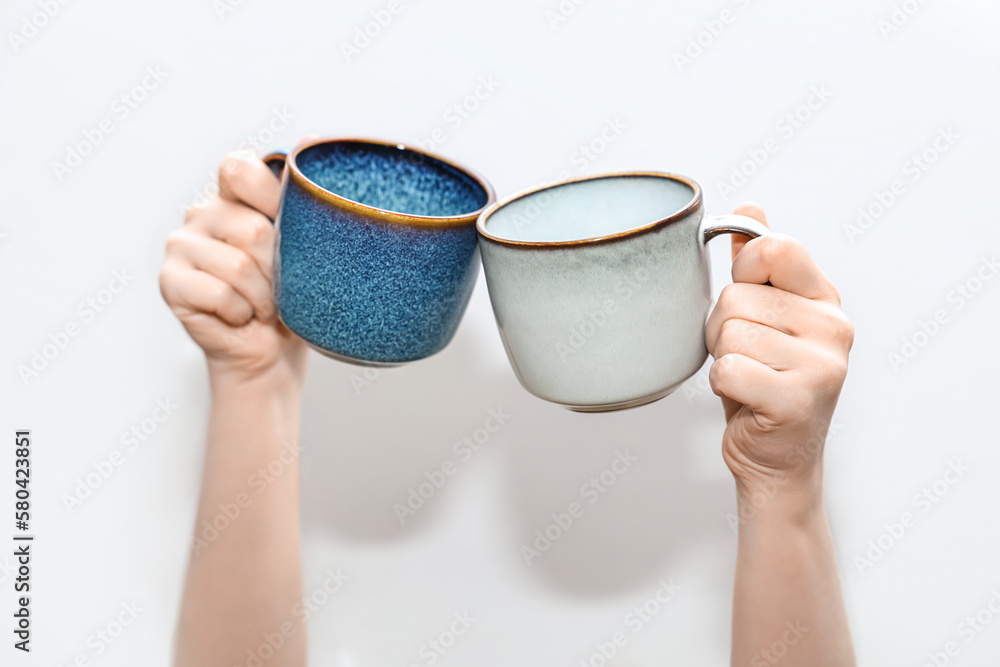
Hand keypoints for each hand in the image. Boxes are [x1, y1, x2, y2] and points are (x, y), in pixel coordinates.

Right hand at [160, 150, 306, 386]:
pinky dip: (241, 313)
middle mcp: (204, 212)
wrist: (269, 349)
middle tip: (281, 288)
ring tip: (263, 306)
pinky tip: (240, 317)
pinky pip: (220, 293)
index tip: (284, 224)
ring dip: (264, 298)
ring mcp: (182, 244)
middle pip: (253, 229)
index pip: (239, 167)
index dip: (266, 193)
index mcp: (234, 195)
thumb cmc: (293, 296)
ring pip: (238, 265)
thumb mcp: (308, 249)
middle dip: (279, 270)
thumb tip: (313, 147)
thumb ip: (304, 205)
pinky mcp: (170, 281)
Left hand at [704, 203, 853, 502]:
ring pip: (729, 334)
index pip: (775, 247)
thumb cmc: (763, 385)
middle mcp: (833, 327)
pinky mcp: (798, 399)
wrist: (775, 459)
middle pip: (736, 298)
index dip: (742, 273)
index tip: (750, 304)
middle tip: (746, 358)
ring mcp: (822, 365)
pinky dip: (722, 386)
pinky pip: (727, 369)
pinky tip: (745, 399)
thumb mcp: (763, 318)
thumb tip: (749, 208)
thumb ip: (756, 265)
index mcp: (824, 299)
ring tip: (748, 378)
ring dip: (723, 359)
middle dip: (722, 330)